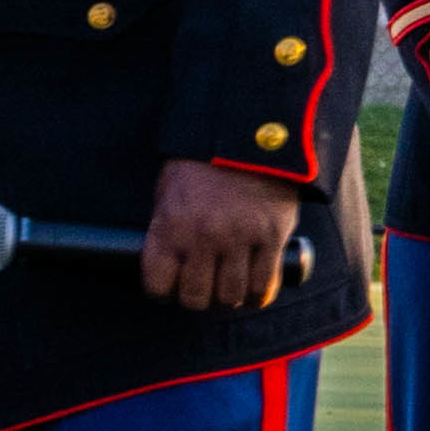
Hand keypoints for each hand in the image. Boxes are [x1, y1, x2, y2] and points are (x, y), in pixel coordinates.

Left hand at [140, 159, 305, 313]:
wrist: (247, 132)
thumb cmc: (201, 163)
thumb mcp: (169, 191)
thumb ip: (167, 228)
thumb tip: (166, 265)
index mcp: (170, 224)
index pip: (158, 284)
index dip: (164, 291)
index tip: (171, 288)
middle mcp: (203, 236)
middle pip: (196, 297)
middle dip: (198, 298)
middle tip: (203, 289)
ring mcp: (239, 237)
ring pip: (230, 296)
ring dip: (229, 298)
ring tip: (229, 289)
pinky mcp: (271, 236)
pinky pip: (263, 285)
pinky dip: (258, 295)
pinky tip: (254, 291)